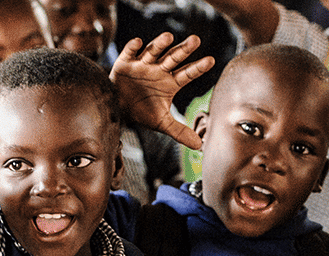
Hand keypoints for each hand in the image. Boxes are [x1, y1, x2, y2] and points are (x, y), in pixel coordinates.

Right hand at [109, 32, 213, 149]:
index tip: (211, 61)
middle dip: (184, 50)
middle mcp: (159, 70)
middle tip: (196, 40)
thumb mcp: (161, 122)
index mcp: (170, 82)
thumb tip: (200, 146)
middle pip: (174, 58)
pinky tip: (138, 43)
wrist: (117, 108)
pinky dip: (133, 47)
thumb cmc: (142, 112)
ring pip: (153, 51)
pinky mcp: (125, 62)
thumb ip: (179, 131)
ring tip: (169, 37)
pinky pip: (130, 52)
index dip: (198, 68)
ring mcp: (142, 64)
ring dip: (160, 44)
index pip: (187, 74)